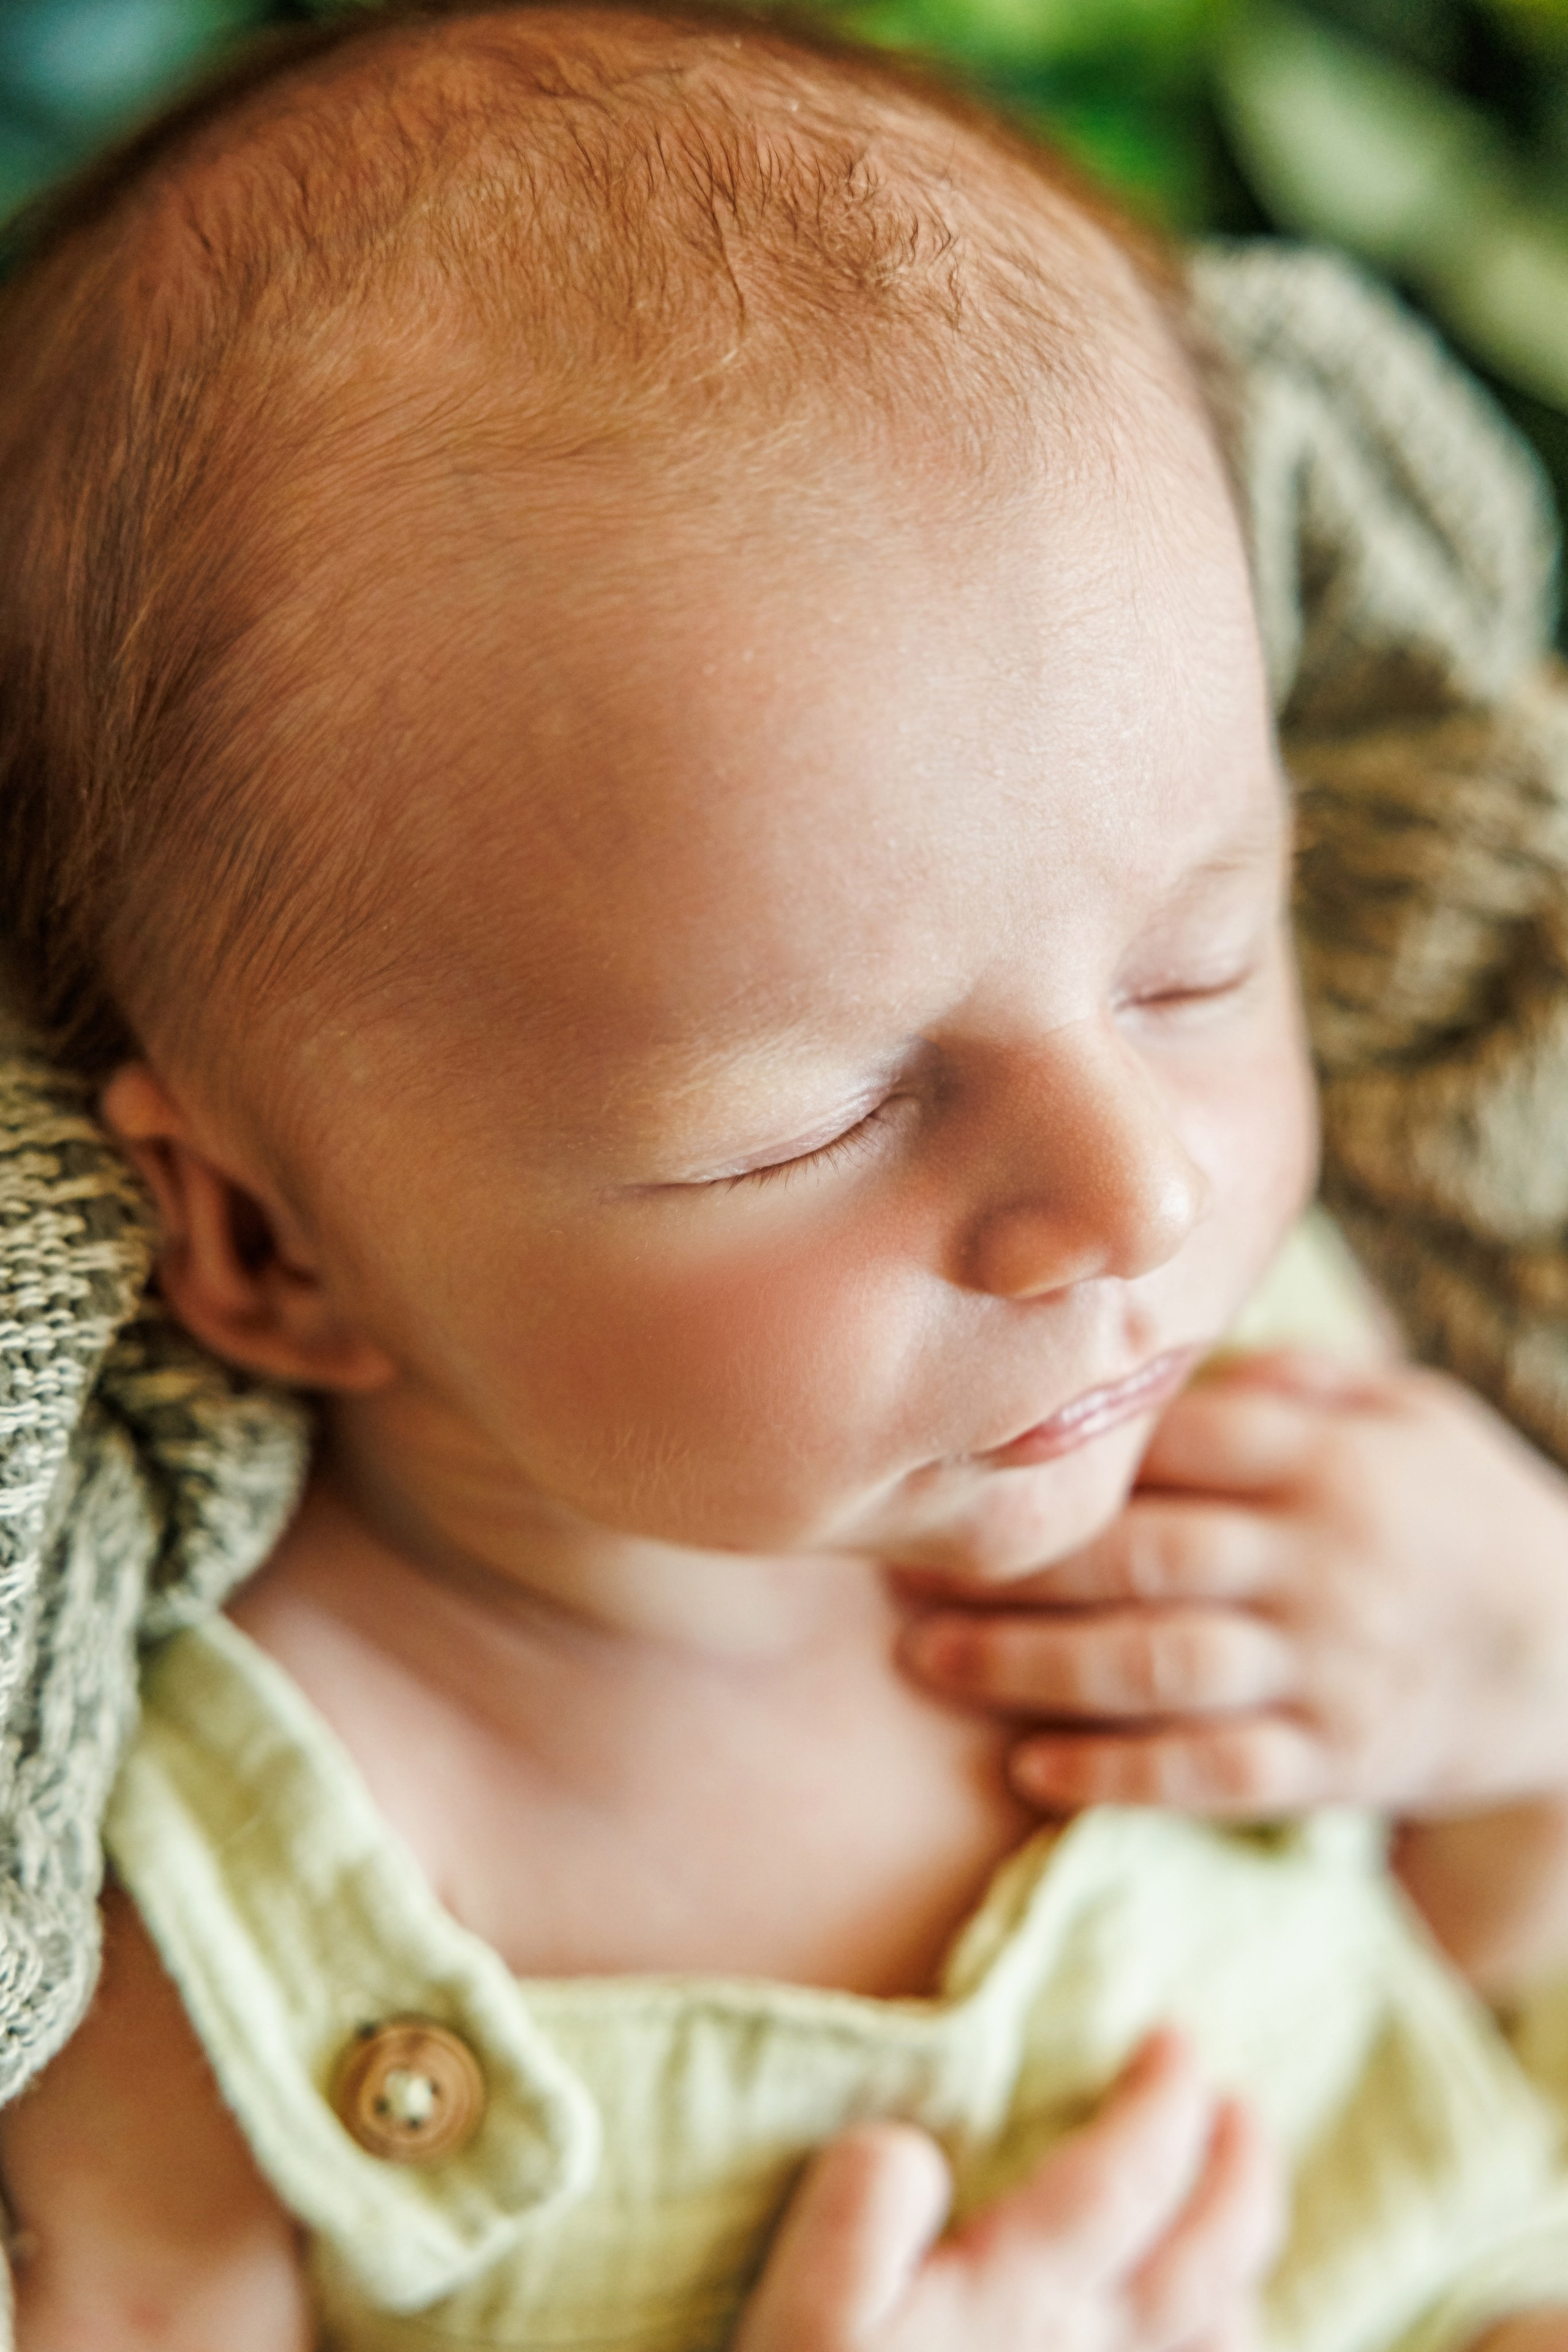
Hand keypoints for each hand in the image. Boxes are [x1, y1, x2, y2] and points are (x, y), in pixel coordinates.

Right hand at [734, 2031, 1280, 2351]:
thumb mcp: (802, 2315)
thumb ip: (859, 2206)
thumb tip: (917, 2149)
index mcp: (1022, 2301)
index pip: (1128, 2173)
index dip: (1166, 2096)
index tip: (1177, 2038)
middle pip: (1213, 2253)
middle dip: (1239, 2167)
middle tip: (1242, 2105)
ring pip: (1227, 2347)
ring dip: (1245, 2272)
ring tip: (1231, 2234)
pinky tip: (1207, 2349)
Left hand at [901, 1351, 1567, 1819]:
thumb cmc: (1460, 1510)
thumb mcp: (1408, 1410)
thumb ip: (1292, 1378)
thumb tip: (1168, 1342)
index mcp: (1327, 1458)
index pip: (1173, 1442)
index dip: (1058, 1451)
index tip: (953, 1450)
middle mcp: (1320, 1559)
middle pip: (1143, 1555)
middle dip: (1013, 1564)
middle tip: (898, 1563)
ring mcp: (1328, 1667)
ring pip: (1160, 1667)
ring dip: (1034, 1666)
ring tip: (928, 1659)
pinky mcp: (1336, 1761)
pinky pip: (1215, 1773)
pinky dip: (1121, 1775)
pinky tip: (1031, 1768)